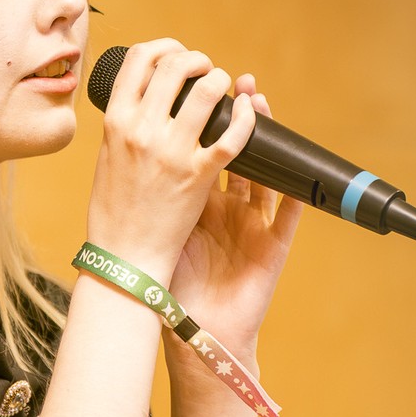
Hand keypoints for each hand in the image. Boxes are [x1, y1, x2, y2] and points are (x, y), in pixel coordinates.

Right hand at [84, 40, 259, 283]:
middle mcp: (142, 130)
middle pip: (175, 65)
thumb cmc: (113, 213)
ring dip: (221, 81)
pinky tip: (247, 111)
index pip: (138, 59)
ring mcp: (172, 152)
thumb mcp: (107, 158)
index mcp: (115, 122)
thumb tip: (143, 101)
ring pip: (208, 90)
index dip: (162, 47)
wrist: (124, 257)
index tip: (175, 56)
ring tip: (223, 90)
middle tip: (204, 71)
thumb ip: (124, 127)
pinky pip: (232, 134)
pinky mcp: (199, 175)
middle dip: (196, 59)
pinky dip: (246, 117)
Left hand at [165, 76, 301, 374]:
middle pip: (234, 153)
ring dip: (263, 137)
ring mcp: (252, 226)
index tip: (189, 86)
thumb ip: (147, 206)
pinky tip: (300, 167)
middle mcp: (227, 210)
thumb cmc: (172, 294)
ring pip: (263, 173)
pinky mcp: (272, 249)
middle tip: (230, 80)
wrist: (194, 336)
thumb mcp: (157, 241)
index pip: (201, 154)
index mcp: (198, 206)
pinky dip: (298, 191)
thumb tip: (115, 166)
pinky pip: (289, 215)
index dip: (199, 122)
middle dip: (234, 114)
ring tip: (259, 103)